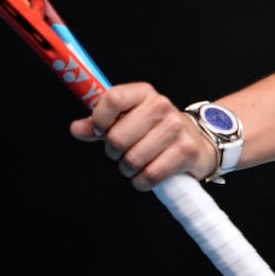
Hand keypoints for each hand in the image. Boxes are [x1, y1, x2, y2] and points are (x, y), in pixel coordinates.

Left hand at [69, 81, 214, 190]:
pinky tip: (147, 174)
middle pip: (117, 138)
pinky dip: (142, 181)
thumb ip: (98, 124)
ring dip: (128, 169)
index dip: (99, 120)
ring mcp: (175, 128)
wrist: (198, 140)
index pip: (113, 99)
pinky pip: (150, 175)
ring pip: (132, 160)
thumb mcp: (127, 120)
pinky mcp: (186, 151)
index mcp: (143, 93)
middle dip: (114, 152)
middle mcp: (160, 106)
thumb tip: (76, 128)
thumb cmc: (156, 130)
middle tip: (123, 151)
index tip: (101, 131)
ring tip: (137, 162)